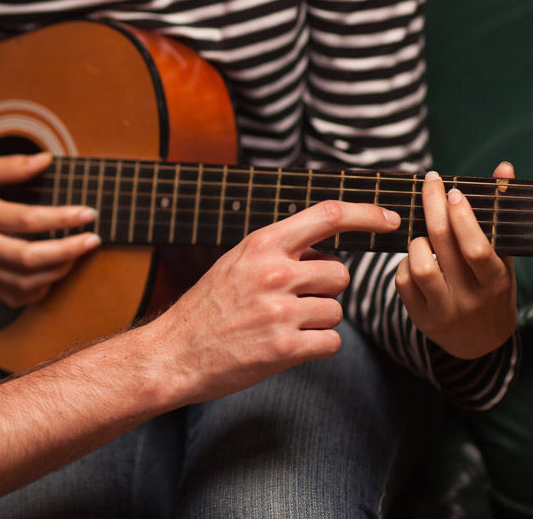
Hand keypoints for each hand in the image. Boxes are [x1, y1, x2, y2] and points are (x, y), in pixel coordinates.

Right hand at [0, 153, 99, 306]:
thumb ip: (9, 166)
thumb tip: (45, 159)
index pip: (27, 220)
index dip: (62, 218)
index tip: (87, 212)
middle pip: (29, 258)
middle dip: (68, 251)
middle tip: (93, 239)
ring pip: (24, 282)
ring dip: (58, 270)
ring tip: (77, 253)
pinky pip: (12, 296)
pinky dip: (37, 290)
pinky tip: (51, 274)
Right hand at [144, 199, 400, 403]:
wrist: (175, 351)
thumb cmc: (207, 305)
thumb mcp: (237, 261)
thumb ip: (278, 250)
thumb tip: (325, 246)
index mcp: (262, 244)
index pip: (327, 215)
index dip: (365, 214)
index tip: (389, 217)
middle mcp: (274, 272)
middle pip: (340, 273)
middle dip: (326, 288)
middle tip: (293, 298)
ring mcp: (280, 311)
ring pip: (337, 310)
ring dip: (318, 319)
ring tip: (281, 323)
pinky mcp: (284, 348)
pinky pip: (330, 342)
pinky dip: (315, 345)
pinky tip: (286, 344)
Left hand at [395, 162, 517, 358]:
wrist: (480, 341)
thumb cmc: (490, 286)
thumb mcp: (502, 256)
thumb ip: (498, 213)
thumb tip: (504, 168)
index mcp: (495, 281)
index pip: (476, 248)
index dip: (462, 218)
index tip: (453, 191)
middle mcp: (470, 297)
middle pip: (442, 246)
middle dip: (433, 207)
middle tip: (430, 182)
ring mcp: (444, 309)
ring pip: (419, 266)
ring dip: (416, 241)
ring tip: (424, 234)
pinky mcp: (420, 317)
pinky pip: (402, 281)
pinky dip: (404, 262)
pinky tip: (415, 257)